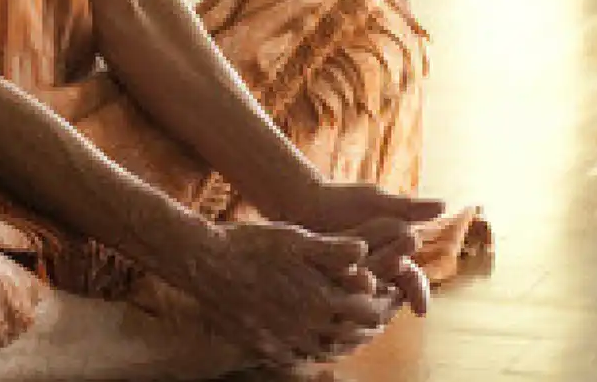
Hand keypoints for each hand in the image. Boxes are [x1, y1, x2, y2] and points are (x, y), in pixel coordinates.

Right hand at [185, 220, 391, 367]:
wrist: (204, 265)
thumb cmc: (252, 244)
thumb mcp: (297, 238)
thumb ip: (336, 250)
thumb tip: (367, 257)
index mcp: (321, 298)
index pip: (369, 312)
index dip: (386, 303)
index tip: (392, 294)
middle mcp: (306, 327)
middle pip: (352, 336)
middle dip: (370, 325)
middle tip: (380, 315)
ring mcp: (284, 341)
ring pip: (328, 351)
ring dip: (347, 341)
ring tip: (354, 330)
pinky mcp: (264, 347)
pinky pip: (299, 357)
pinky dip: (316, 351)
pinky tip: (316, 340)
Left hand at [279, 181, 443, 317]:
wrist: (300, 199)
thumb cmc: (342, 200)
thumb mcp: (376, 203)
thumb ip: (408, 208)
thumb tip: (444, 205)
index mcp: (390, 258)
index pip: (410, 281)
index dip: (418, 293)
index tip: (421, 310)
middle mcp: (370, 274)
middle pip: (389, 289)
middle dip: (392, 293)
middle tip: (396, 291)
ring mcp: (345, 279)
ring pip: (362, 293)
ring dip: (367, 289)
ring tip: (366, 285)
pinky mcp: (319, 282)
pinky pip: (332, 289)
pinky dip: (338, 286)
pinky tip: (339, 283)